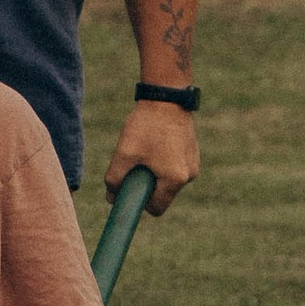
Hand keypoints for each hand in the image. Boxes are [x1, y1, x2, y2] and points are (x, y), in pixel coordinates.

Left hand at [102, 96, 198, 211]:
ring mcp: (193, 163)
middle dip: (146, 185)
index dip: (141, 203)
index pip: (157, 209)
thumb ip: (114, 180)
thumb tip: (111, 197)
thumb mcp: (124, 154)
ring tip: (146, 149)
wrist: (167, 96)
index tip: (130, 188)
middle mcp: (189, 176)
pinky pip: (175, 166)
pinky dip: (163, 161)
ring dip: (155, 172)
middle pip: (163, 194)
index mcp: (174, 180)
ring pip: (168, 179)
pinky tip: (156, 142)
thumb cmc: (145, 126)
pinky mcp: (193, 152)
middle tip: (135, 164)